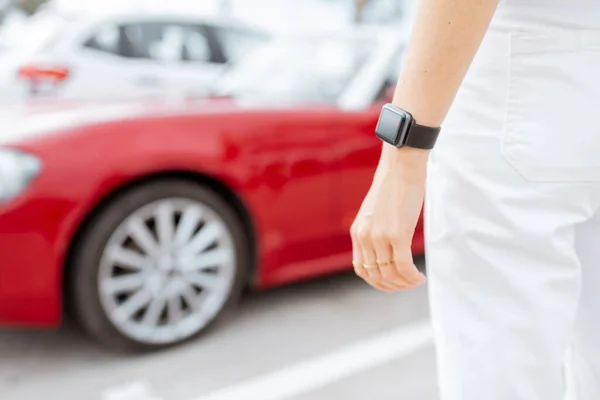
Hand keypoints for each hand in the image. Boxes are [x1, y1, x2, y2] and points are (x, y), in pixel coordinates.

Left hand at [350, 146, 427, 291]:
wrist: (400, 166)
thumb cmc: (393, 185)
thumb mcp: (375, 211)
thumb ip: (375, 229)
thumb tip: (388, 247)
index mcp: (357, 232)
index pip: (361, 269)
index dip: (377, 282)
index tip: (393, 282)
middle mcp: (364, 237)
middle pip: (376, 276)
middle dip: (394, 286)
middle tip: (409, 284)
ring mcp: (379, 237)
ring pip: (390, 274)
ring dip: (405, 283)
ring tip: (416, 281)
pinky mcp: (397, 234)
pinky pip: (404, 267)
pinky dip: (412, 277)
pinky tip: (420, 276)